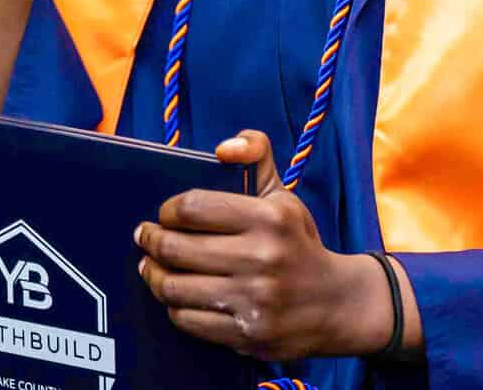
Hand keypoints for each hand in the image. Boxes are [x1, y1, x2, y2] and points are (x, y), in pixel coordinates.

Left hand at [134, 131, 393, 362]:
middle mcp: (262, 258)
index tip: (164, 214)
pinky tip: (174, 295)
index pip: (193, 207)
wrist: (336, 304)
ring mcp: (254, 300)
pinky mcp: (247, 335)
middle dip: (152, 241)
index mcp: (270, 218)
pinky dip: (173, 306)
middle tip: (145, 237)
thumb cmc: (298, 243)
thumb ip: (256, 155)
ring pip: (176, 287)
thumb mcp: (283, 196)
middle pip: (177, 248)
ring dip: (154, 275)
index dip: (168, 210)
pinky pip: (189, 320)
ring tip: (151, 266)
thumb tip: (223, 148)